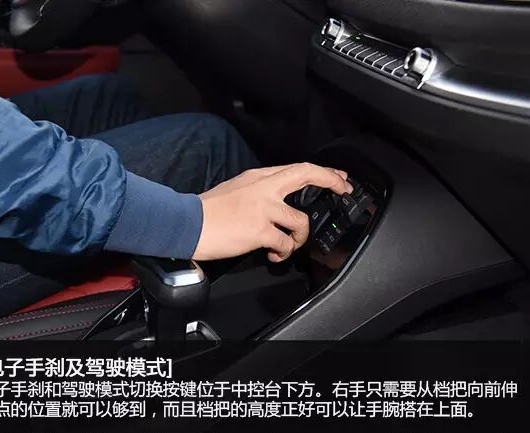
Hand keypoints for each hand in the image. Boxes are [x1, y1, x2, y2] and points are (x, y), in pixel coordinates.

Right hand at [193, 163, 352, 261]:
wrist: (187, 224)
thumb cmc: (207, 211)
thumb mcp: (235, 190)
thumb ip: (259, 192)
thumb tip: (278, 203)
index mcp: (257, 178)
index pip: (296, 169)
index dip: (322, 172)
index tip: (337, 178)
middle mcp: (264, 189)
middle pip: (306, 175)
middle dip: (331, 181)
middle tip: (342, 190)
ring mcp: (263, 208)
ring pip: (301, 222)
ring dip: (299, 238)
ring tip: (285, 245)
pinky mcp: (259, 230)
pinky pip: (285, 243)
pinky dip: (283, 252)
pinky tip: (273, 254)